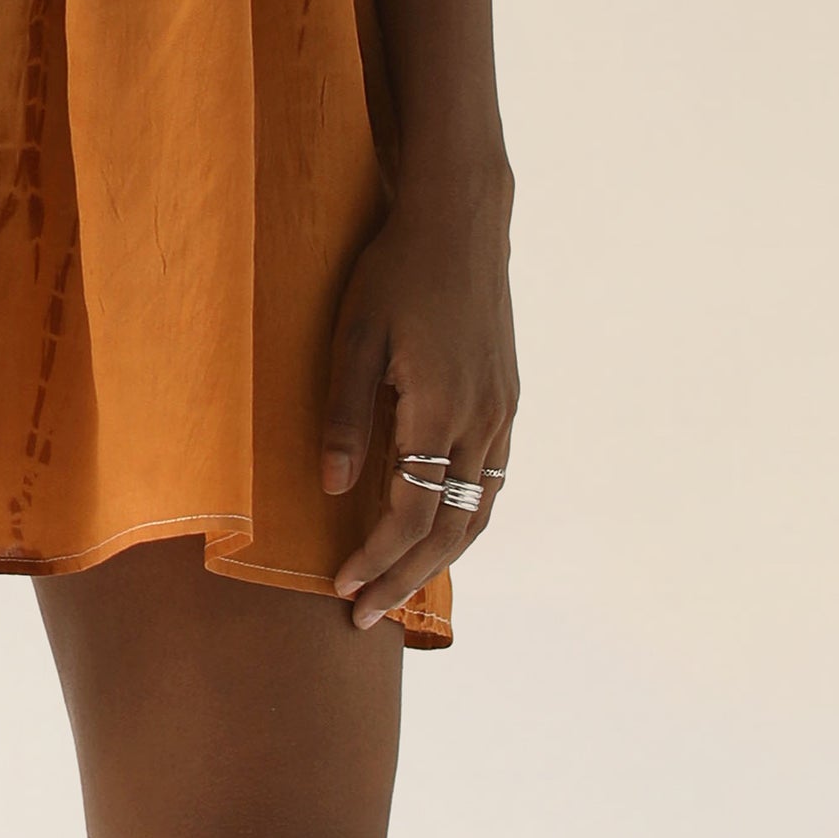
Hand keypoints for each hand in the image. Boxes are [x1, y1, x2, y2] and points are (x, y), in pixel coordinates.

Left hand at [318, 185, 518, 633]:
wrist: (461, 220)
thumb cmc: (395, 270)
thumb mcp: (352, 336)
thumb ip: (343, 415)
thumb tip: (331, 489)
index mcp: (440, 409)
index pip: (410, 514)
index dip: (375, 560)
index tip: (341, 589)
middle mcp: (482, 421)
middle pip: (450, 530)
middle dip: (406, 580)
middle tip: (366, 617)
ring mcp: (502, 412)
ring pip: (479, 512)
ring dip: (440, 559)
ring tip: (400, 589)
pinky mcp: (507, 400)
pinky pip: (491, 482)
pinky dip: (464, 520)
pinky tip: (437, 532)